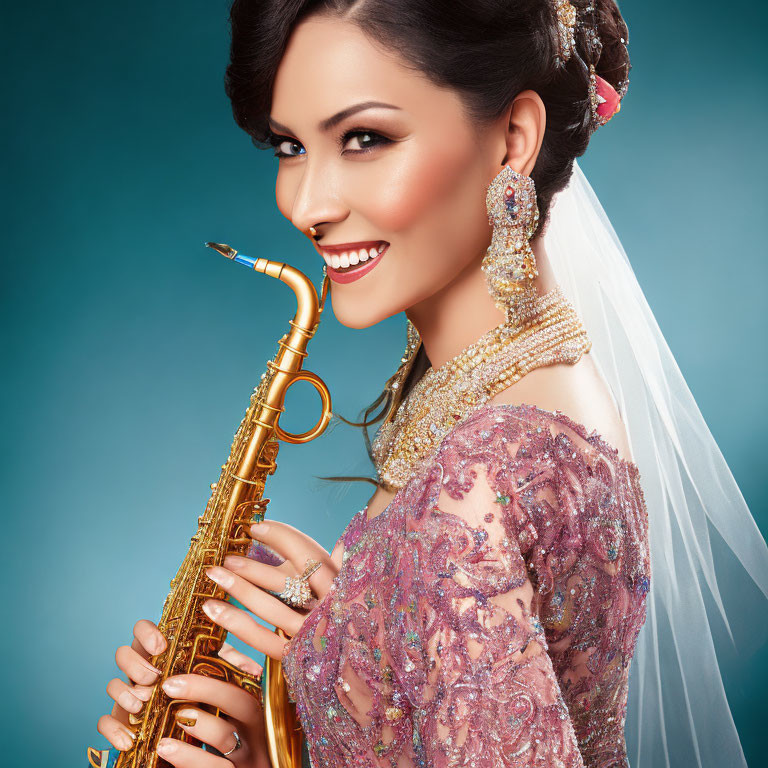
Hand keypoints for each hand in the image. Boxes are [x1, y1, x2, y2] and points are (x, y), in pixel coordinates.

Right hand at [97, 619, 269, 766]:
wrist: (195, 742)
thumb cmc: (210, 702)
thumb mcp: (222, 684)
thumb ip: (232, 670)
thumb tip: (252, 665)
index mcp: (164, 654)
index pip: (146, 630)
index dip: (147, 632)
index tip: (161, 645)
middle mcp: (143, 671)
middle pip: (124, 653)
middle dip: (136, 664)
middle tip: (153, 676)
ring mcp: (130, 696)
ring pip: (112, 684)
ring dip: (124, 693)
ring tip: (142, 704)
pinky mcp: (122, 723)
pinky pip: (105, 722)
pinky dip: (113, 729)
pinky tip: (129, 739)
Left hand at [202, 520, 338, 660]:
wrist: (362, 667)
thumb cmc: (345, 614)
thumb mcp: (344, 583)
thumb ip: (331, 561)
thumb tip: (322, 537)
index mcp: (345, 586)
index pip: (312, 557)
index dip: (283, 538)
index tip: (256, 527)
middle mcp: (331, 611)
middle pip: (289, 583)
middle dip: (254, 566)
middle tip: (227, 556)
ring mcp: (314, 635)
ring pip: (273, 610)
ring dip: (240, 590)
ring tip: (214, 575)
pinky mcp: (298, 656)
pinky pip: (264, 640)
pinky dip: (238, 625)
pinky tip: (215, 611)